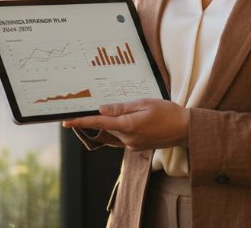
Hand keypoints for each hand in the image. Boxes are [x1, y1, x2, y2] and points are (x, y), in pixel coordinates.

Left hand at [62, 99, 188, 150]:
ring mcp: (131, 145)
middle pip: (104, 128)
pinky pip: (120, 138)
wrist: (185, 129)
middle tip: (91, 109)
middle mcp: (127, 139)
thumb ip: (121, 107)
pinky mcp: (136, 147)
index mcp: (128, 126)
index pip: (99, 123)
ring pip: (112, 134)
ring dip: (109, 125)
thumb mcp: (144, 103)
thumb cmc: (168, 113)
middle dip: (97, 120)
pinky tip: (127, 121)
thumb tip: (102, 109)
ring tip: (113, 114)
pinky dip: (118, 129)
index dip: (81, 121)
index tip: (66, 121)